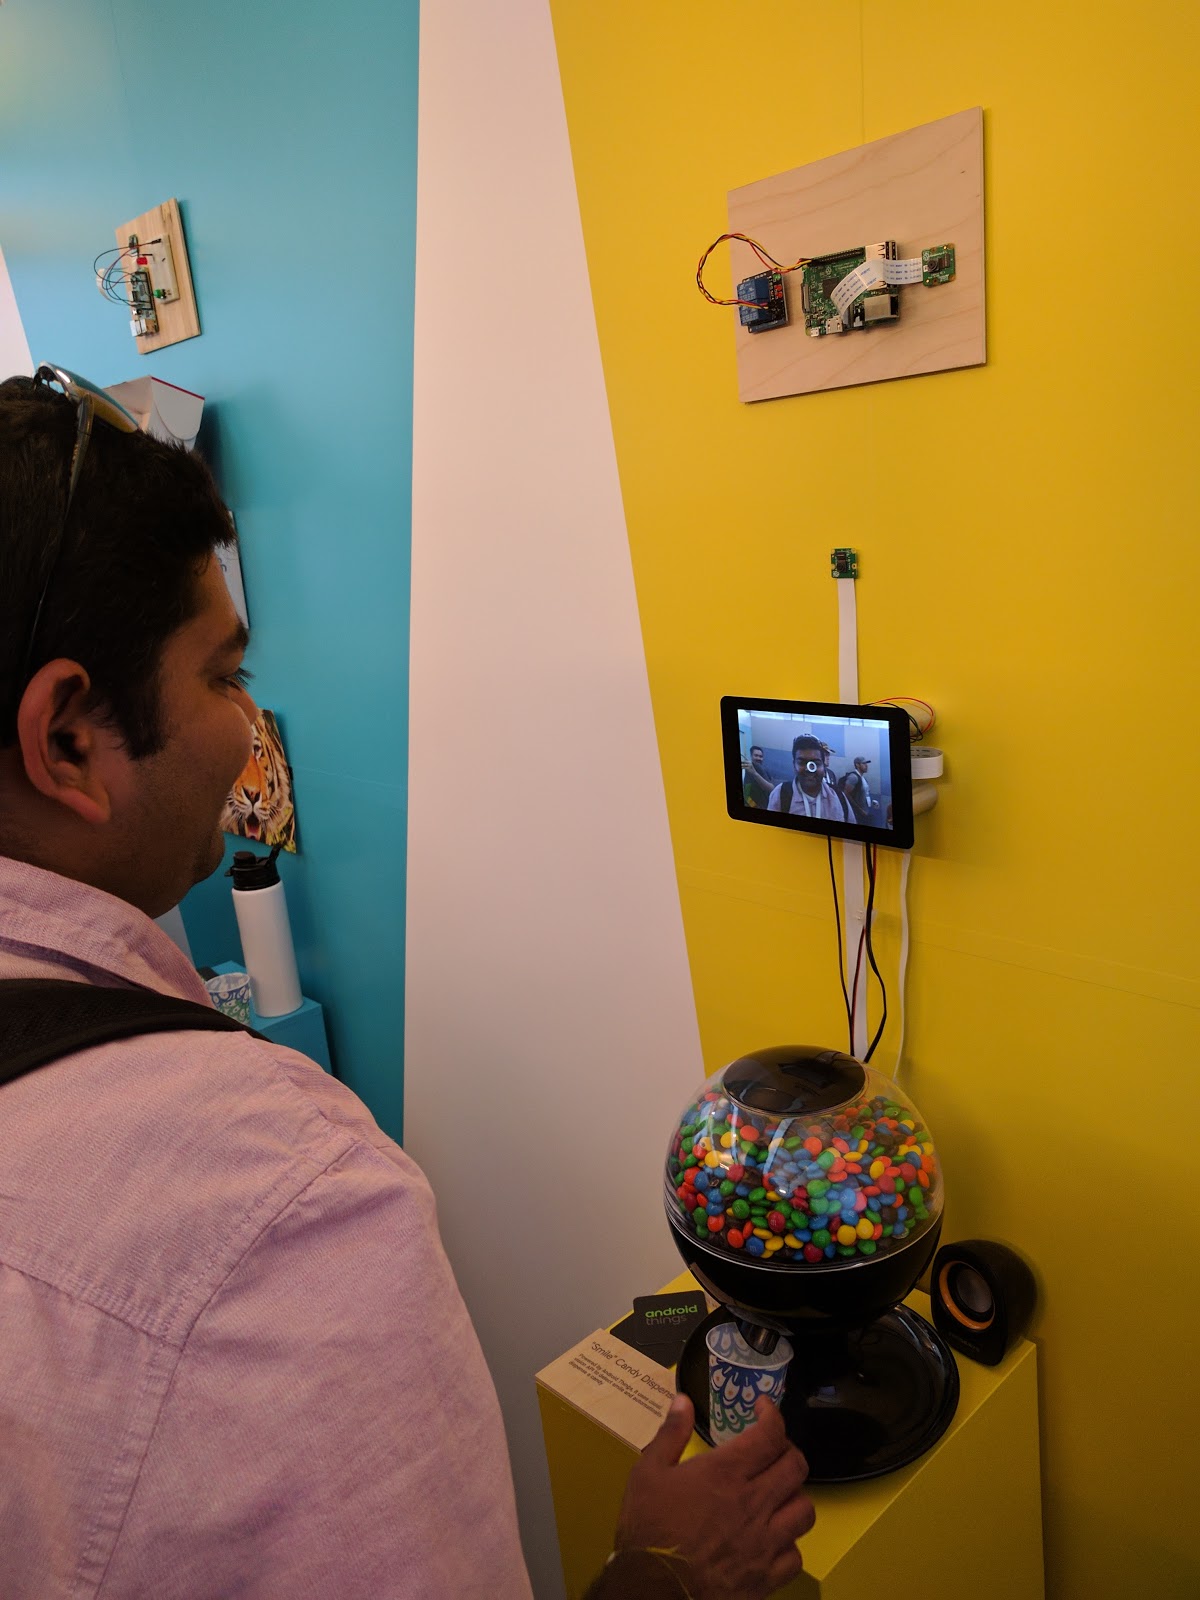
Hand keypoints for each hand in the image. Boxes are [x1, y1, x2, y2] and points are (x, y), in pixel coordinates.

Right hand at [614, 1394, 814, 1599]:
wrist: (652, 1590)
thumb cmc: (648, 1530)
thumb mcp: (648, 1473)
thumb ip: (670, 1434)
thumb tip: (683, 1401)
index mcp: (726, 1473)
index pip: (770, 1435)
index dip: (772, 1415)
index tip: (763, 1409)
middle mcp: (753, 1503)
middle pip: (795, 1466)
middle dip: (787, 1450)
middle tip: (771, 1450)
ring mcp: (764, 1542)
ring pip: (805, 1510)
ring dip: (793, 1496)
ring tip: (776, 1494)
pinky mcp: (766, 1577)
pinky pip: (796, 1555)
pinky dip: (788, 1544)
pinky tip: (771, 1539)